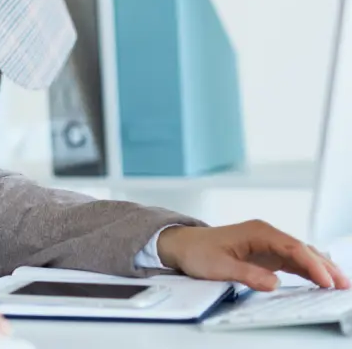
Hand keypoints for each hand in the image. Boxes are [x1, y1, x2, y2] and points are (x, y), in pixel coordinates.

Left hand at [157, 221, 350, 291]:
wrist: (183, 245)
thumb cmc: (199, 252)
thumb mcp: (220, 266)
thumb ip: (247, 274)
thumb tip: (274, 283)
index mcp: (257, 232)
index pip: (292, 247)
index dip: (311, 264)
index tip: (326, 281)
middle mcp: (265, 234)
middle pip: (301, 249)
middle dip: (324, 265)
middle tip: (344, 284)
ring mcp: (267, 243)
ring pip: (300, 254)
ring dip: (320, 267)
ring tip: (340, 283)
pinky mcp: (265, 253)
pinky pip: (292, 260)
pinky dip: (308, 269)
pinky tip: (320, 278)